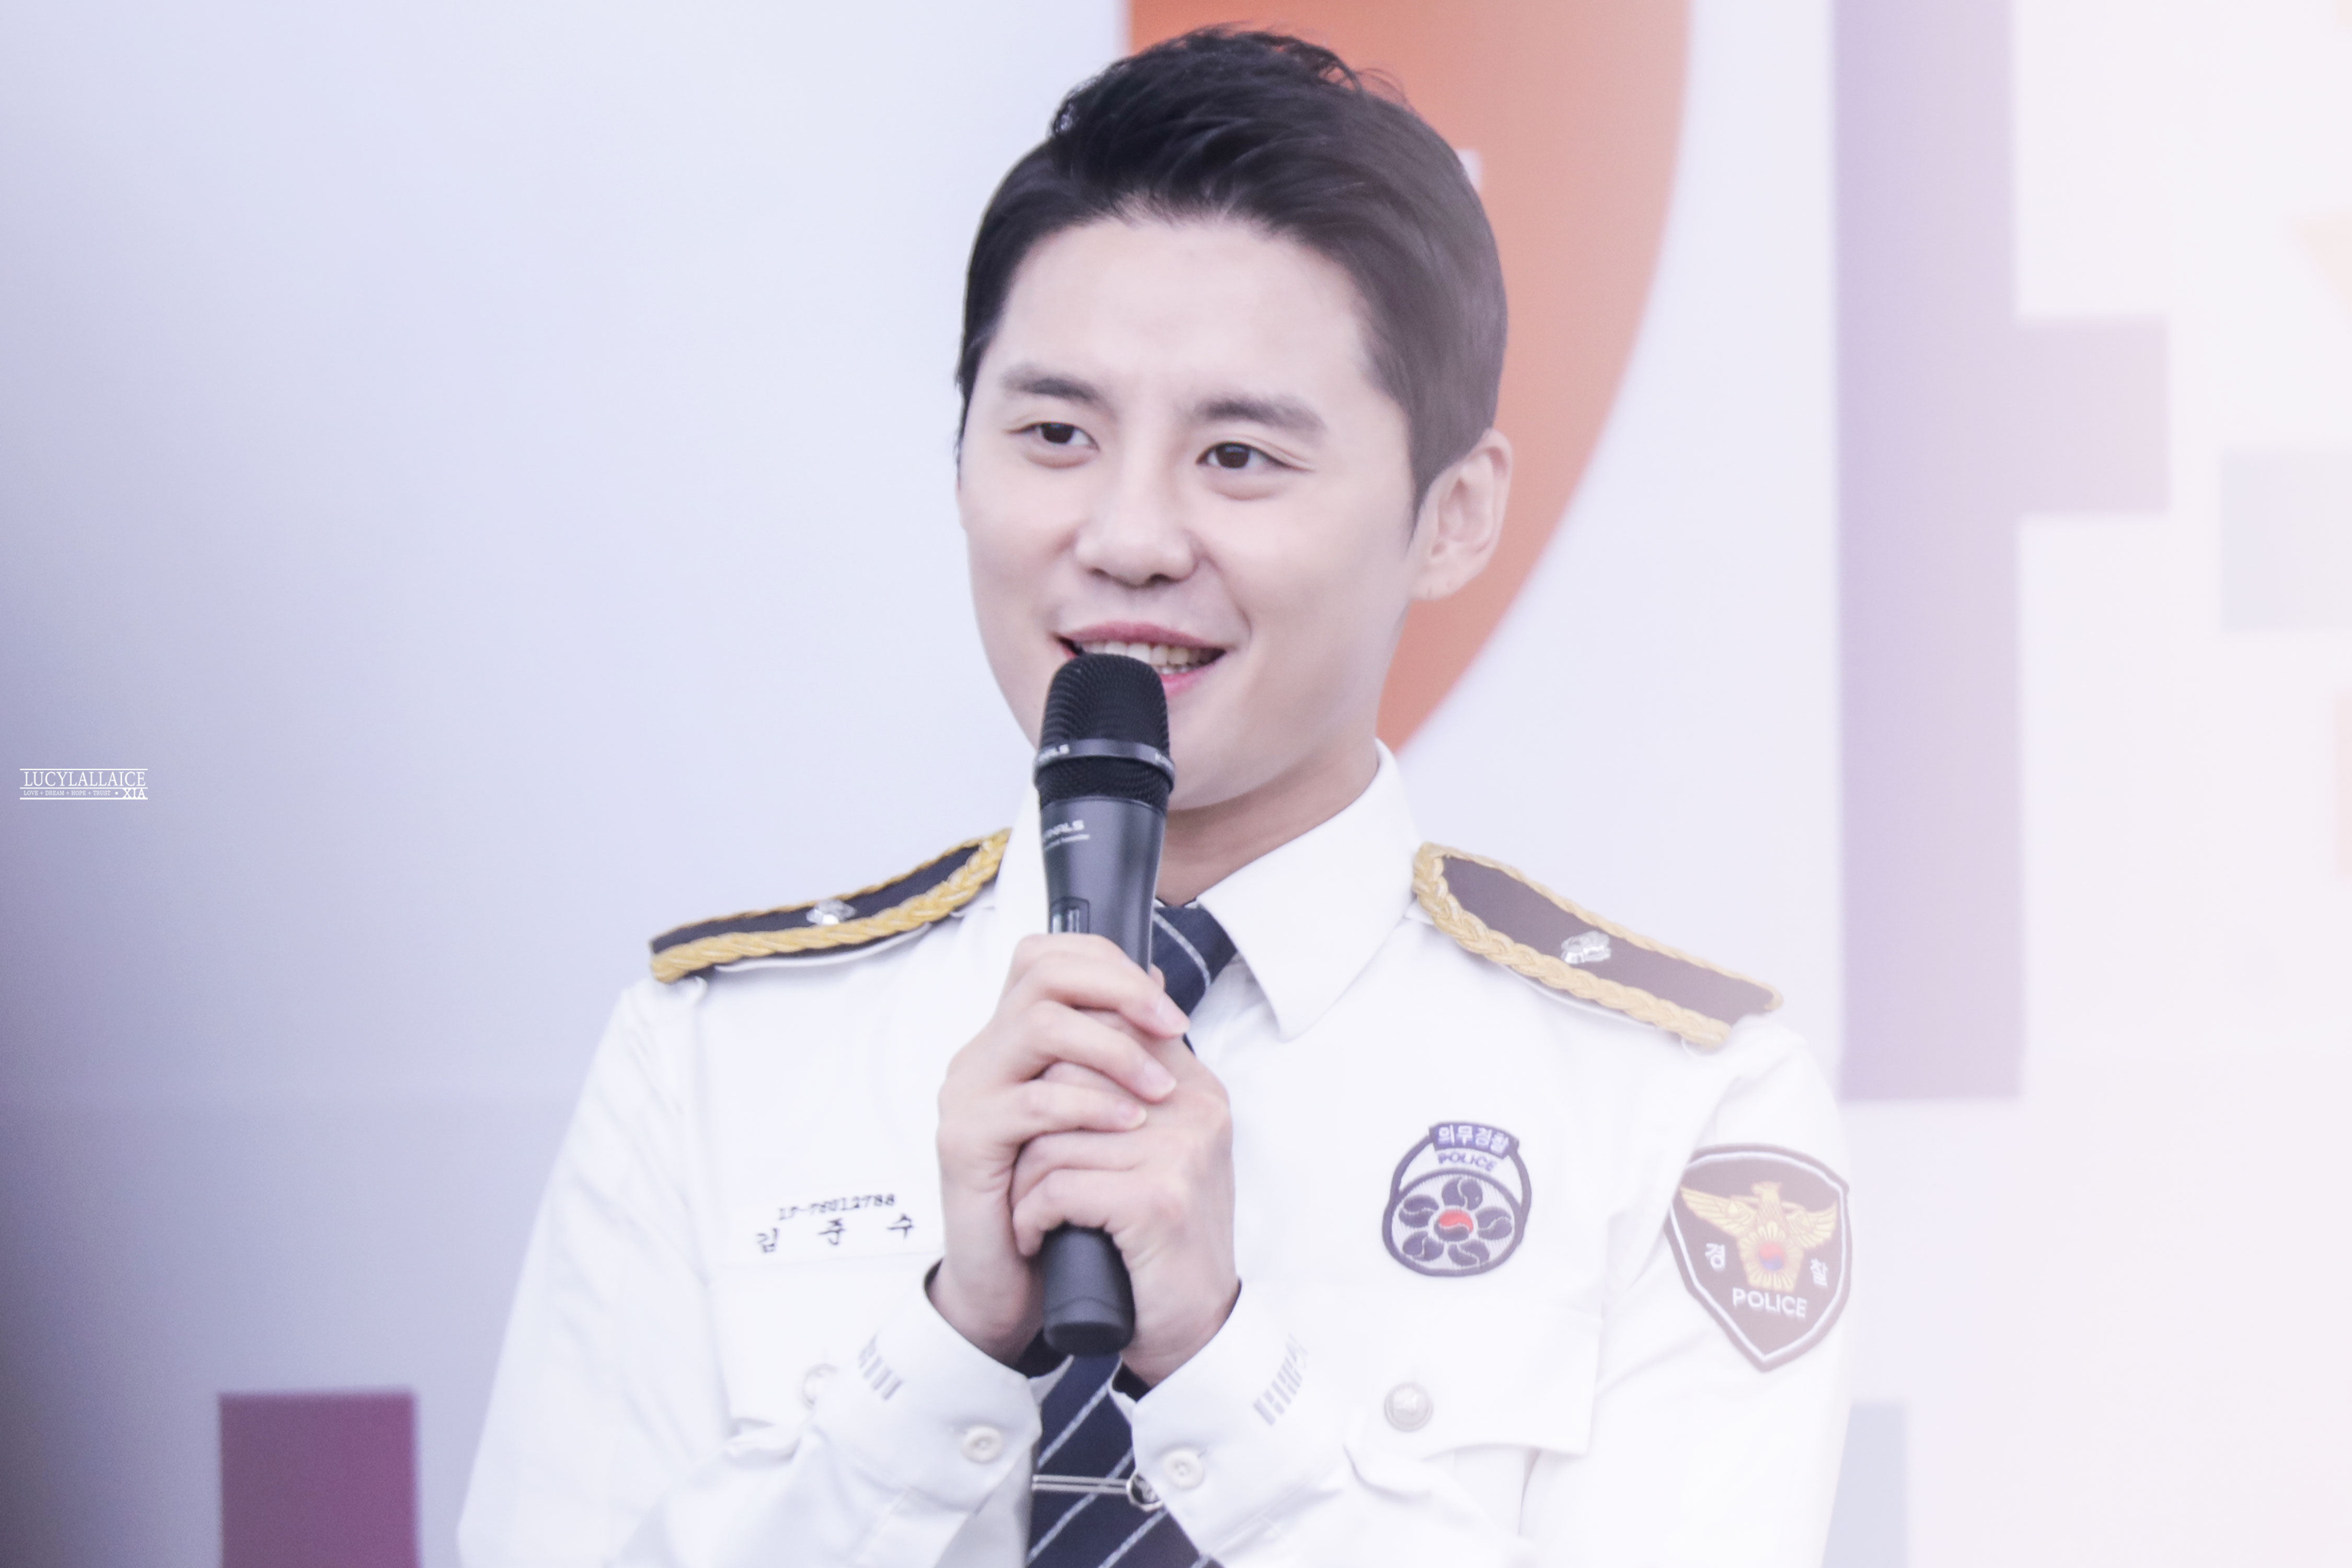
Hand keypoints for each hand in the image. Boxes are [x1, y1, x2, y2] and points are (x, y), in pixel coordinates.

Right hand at [930, 934, 1187, 1362]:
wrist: (1015, 1284)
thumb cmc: (1060, 1198)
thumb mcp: (1094, 1114)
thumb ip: (1110, 1055)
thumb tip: (1156, 989)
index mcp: (1010, 1040)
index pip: (1048, 957)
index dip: (1111, 965)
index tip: (1166, 1004)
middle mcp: (982, 1055)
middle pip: (1041, 972)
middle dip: (1117, 989)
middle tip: (1171, 1026)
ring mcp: (968, 1095)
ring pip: (1038, 1026)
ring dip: (1111, 1049)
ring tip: (1158, 1089)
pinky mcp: (966, 1141)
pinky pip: (1032, 1103)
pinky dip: (1089, 1106)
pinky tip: (1129, 1125)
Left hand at [1008, 1034, 1239, 1385]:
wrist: (1195, 1332)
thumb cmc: (1161, 1244)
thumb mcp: (1155, 1155)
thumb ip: (1126, 1095)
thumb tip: (1069, 1032)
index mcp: (1195, 1090)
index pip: (1108, 1028)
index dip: (1053, 1074)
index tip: (1035, 1119)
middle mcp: (1195, 1111)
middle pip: (1068, 1077)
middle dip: (1029, 1127)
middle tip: (1020, 1172)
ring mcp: (1180, 1153)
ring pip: (1053, 1138)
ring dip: (1022, 1182)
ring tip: (1026, 1211)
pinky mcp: (1156, 1200)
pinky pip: (1057, 1187)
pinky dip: (1031, 1217)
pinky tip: (1037, 1237)